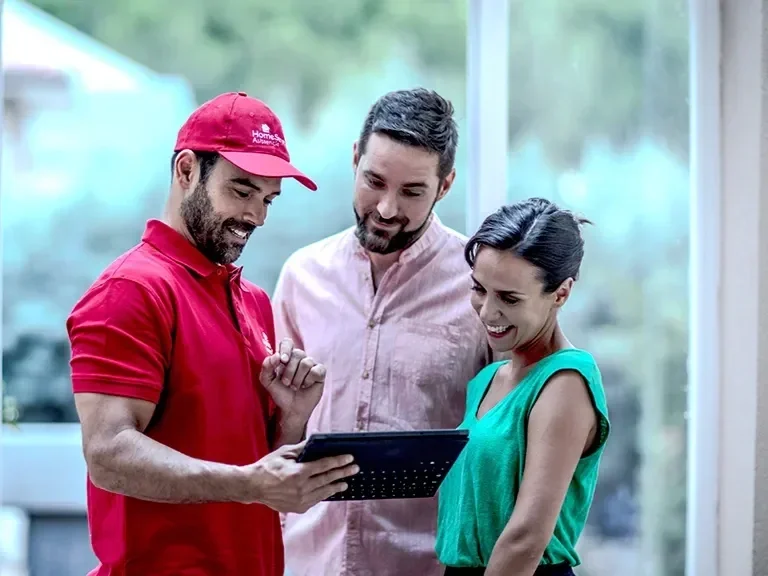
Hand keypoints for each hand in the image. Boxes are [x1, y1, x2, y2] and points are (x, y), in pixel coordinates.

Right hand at [242, 441, 358, 512]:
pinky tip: (330, 490)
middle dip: (343, 473)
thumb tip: (316, 441)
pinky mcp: (297, 508)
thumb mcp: (284, 453)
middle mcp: (301, 488)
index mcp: (298, 473)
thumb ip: (302, 448)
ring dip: (336, 486)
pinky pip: (315, 500)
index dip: (338, 461)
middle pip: (327, 479)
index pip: (324, 466)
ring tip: (345, 482)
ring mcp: (300, 500)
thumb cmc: (267, 467)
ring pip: (323, 492)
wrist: (252, 487)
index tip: (350, 458)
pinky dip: (323, 494)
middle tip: (355, 468)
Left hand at [260, 338, 324, 419]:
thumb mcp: (267, 381)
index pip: (287, 343)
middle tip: (286, 383)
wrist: (291, 409)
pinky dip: (309, 380)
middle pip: (298, 353)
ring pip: (306, 363)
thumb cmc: (280, 393)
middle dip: (289, 371)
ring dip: (298, 378)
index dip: (286, 349)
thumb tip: (276, 356)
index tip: (282, 361)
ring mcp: (311, 365)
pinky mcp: (320, 373)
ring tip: (295, 386)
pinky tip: (306, 386)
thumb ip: (266, 366)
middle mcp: (299, 358)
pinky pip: (316, 371)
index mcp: (286, 357)